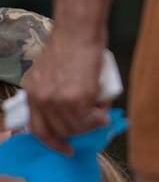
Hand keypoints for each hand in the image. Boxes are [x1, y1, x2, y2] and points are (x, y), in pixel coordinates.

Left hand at [22, 27, 110, 154]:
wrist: (78, 32)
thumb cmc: (70, 48)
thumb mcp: (51, 75)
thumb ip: (55, 96)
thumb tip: (75, 119)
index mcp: (32, 92)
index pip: (38, 129)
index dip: (53, 143)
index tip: (67, 149)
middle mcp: (41, 98)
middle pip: (61, 132)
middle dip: (80, 131)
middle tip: (93, 123)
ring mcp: (57, 100)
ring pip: (78, 128)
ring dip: (92, 124)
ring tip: (100, 112)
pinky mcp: (76, 98)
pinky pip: (91, 120)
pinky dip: (100, 119)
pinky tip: (104, 111)